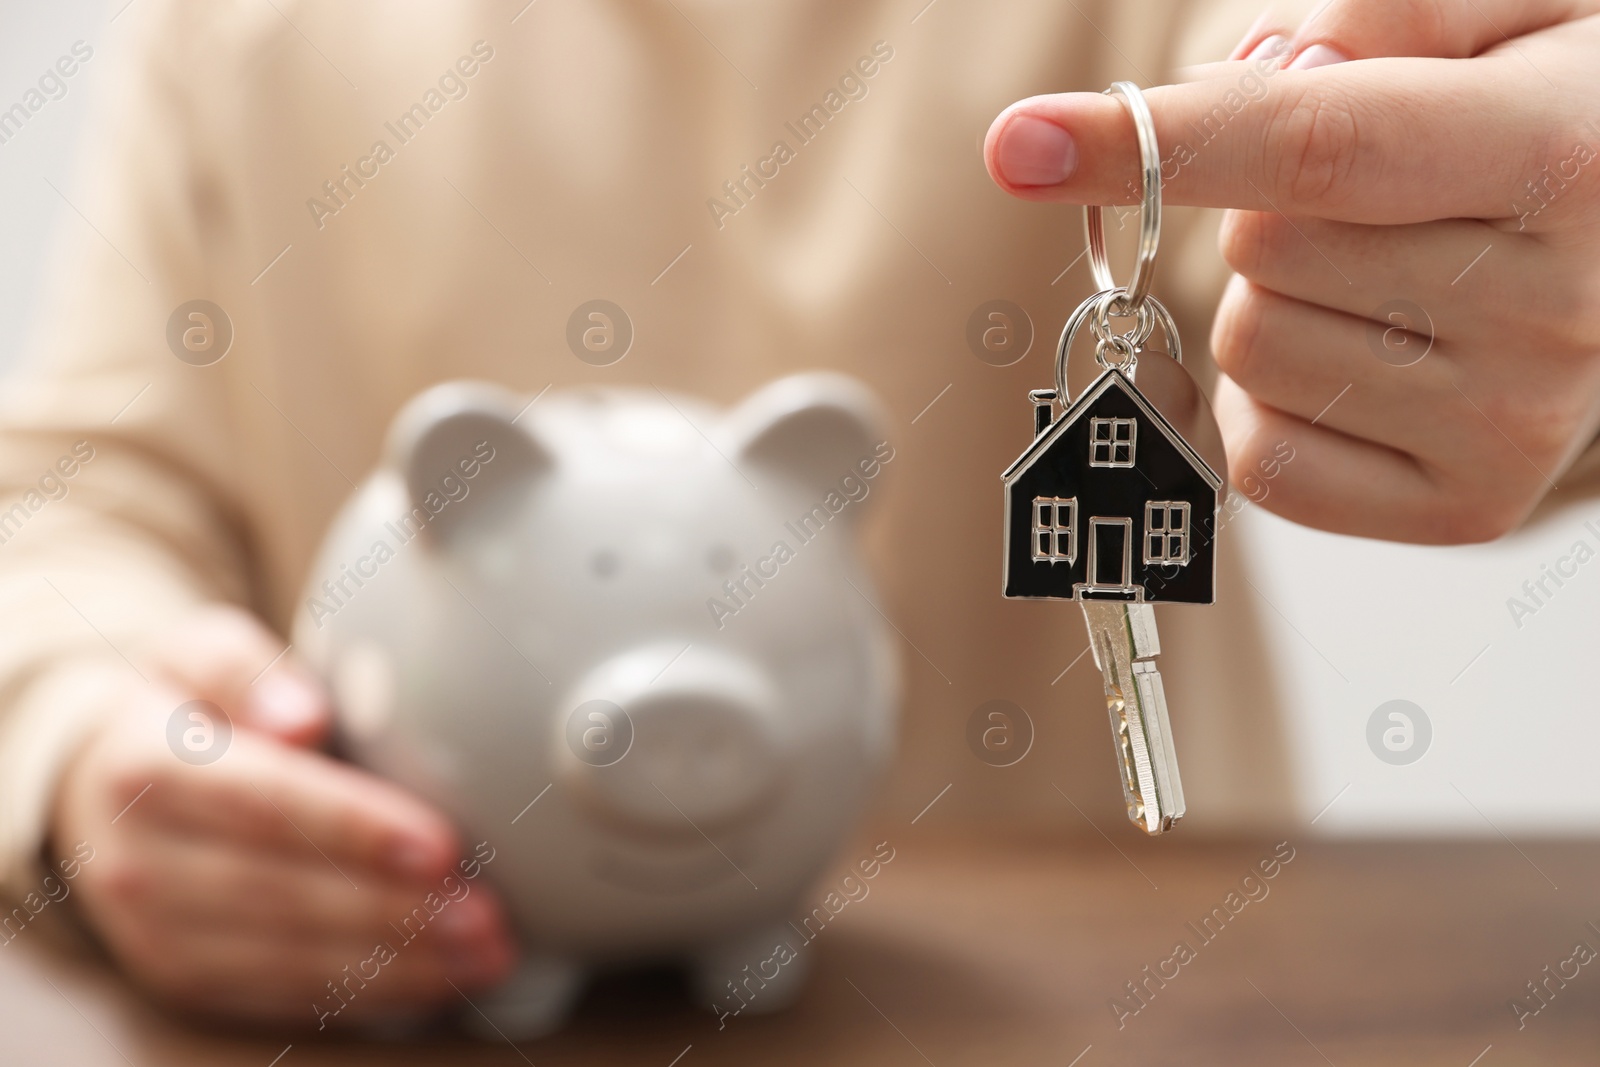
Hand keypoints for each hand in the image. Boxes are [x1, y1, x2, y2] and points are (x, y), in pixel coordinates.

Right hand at [51, 605, 516, 1026]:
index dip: (354, 829)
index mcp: (148, 767)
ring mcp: (155, 930)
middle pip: (283, 893)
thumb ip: (248, 670)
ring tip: (483, 952)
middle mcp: (140, 860)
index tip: (440, 845)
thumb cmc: (183, 702)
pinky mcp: (183, 977)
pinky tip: (439, 977)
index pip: (264, 803)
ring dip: (395, 964)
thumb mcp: (201, 651)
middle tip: (486, 915)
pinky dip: (366, 992)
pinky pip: (282, 995)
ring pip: (287, 958)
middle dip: (394, 911)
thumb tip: (301, 715)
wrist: (99, 776)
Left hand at [984, 0, 1599, 542]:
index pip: (1316, 148)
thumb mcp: (1508, 6)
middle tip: (1377, 196)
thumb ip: (1379, 11)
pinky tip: (1369, 360)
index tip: (1023, 146)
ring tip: (1392, 276)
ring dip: (1277, 301)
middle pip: (1260, 250)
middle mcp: (1552, 309)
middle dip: (1271, 206)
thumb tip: (1246, 86)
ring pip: (1251, 349)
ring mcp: (1511, 426)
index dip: (1155, 144)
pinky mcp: (1466, 508)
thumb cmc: (1554, 114)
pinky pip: (1265, 454)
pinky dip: (1276, 400)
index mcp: (1560, 155)